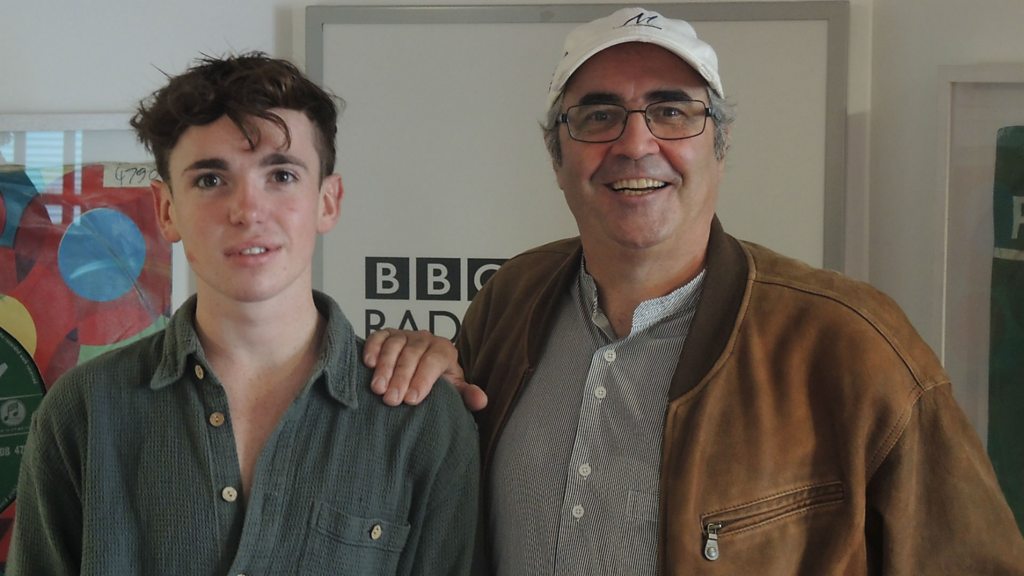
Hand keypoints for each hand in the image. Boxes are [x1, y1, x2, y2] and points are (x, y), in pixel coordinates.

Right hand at [364, 329, 487, 410]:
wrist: (423, 368)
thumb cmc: (437, 382)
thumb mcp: (453, 389)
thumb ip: (466, 395)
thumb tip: (481, 401)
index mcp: (444, 350)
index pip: (435, 360)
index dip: (423, 379)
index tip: (411, 400)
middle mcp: (425, 338)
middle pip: (412, 354)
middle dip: (401, 377)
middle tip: (391, 400)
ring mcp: (404, 334)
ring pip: (394, 345)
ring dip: (384, 367)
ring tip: (377, 388)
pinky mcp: (386, 334)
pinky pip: (378, 337)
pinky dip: (372, 348)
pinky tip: (367, 364)